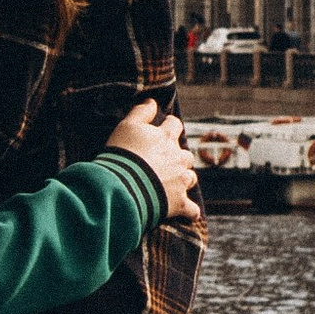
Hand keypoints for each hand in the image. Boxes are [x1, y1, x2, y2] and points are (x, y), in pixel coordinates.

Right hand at [109, 99, 200, 228]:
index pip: (174, 125)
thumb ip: (141, 112)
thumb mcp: (126, 126)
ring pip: (191, 178)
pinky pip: (191, 210)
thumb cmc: (123, 154)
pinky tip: (188, 213)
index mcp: (166, 138)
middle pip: (185, 154)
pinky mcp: (179, 204)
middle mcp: (178, 158)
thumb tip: (152, 101)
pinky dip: (190, 211)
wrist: (123, 186)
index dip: (170, 126)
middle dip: (178, 156)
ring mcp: (180, 182)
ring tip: (174, 184)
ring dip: (184, 179)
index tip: (165, 127)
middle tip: (166, 161)